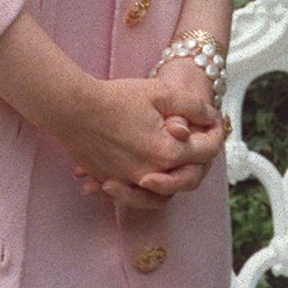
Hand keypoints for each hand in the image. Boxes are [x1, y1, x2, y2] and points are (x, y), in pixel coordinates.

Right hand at [57, 72, 222, 211]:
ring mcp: (129, 181)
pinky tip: (139, 176)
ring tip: (174, 168)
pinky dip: (141, 188)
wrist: (72, 108)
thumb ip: (190, 106)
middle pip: (186, 177)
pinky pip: (131, 193)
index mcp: (167, 153)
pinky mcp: (110, 180)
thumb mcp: (159, 92)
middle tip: (199, 142)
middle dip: (198, 159)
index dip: (215, 133)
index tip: (215, 121)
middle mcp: (151, 174)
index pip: (205, 151)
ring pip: (160, 195)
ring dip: (171, 183)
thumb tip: (210, 116)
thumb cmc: (115, 97)